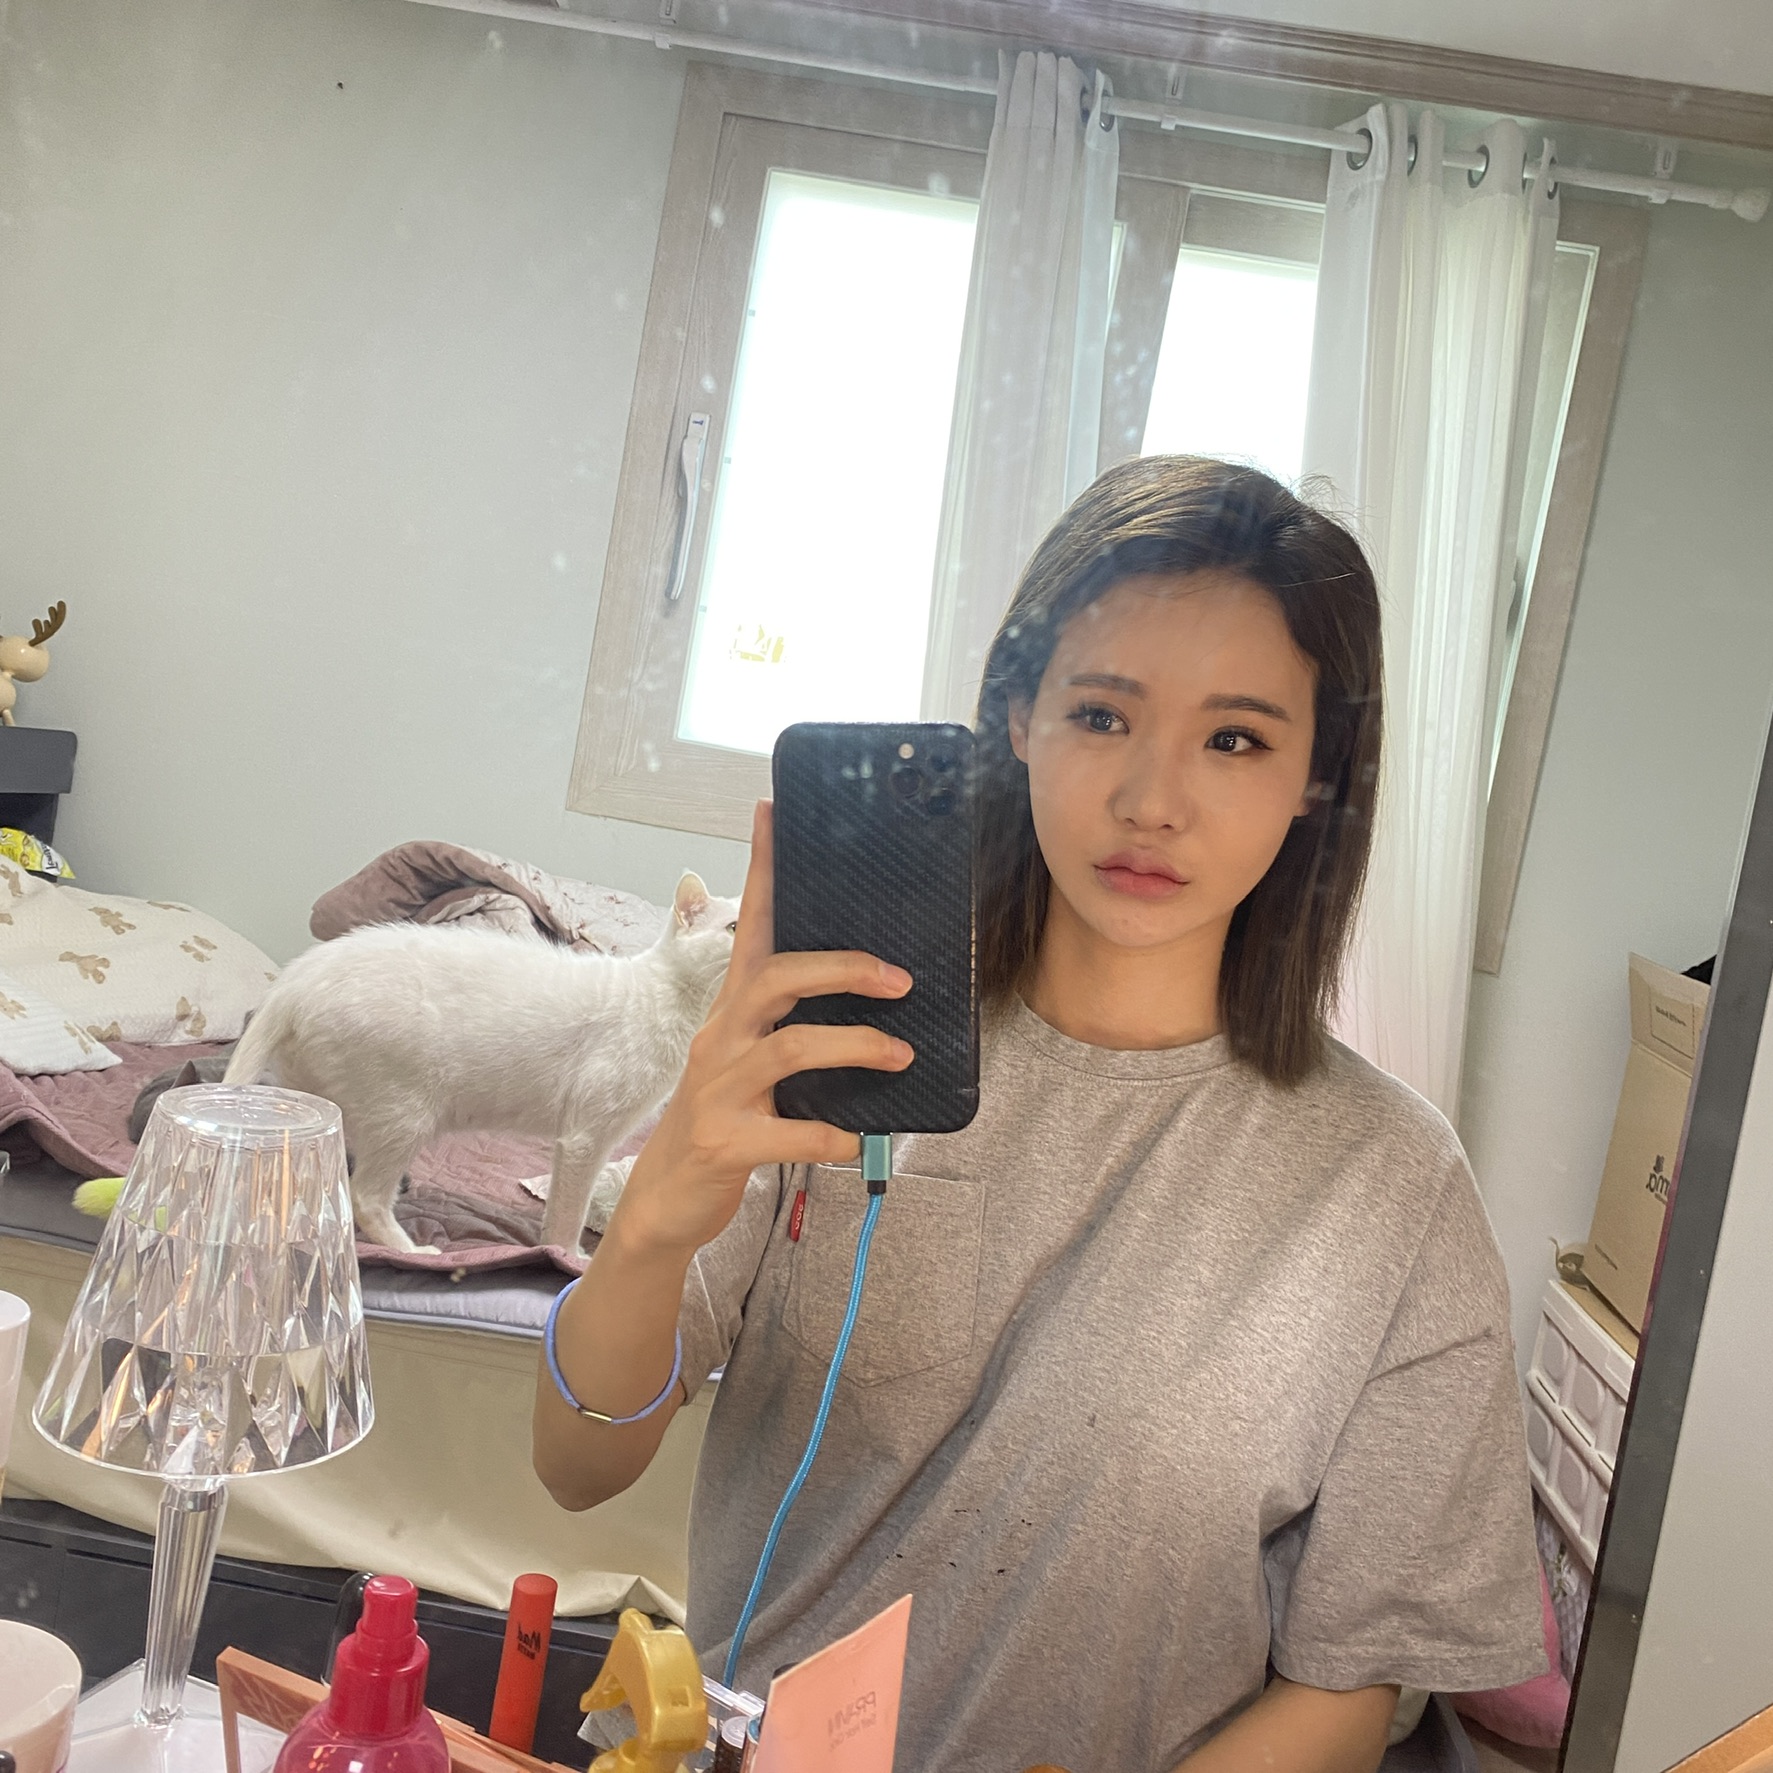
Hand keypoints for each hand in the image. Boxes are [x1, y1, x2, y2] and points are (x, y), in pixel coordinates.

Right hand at [609, 801, 911, 1260]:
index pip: (749, 926)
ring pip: (788, 1047)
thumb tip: (870, 1000)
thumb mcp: (751, 1064)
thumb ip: (793, 1029)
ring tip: (901, 1055)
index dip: (761, 870)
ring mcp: (717, 1090)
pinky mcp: (725, 1141)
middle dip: (841, 970)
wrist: (668, 1202)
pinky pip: (788, 1130)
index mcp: (731, 1012)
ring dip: (854, 1046)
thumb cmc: (727, 1122)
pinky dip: (831, 1133)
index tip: (771, 811)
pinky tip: (857, 1139)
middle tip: (899, 978)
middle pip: (775, 978)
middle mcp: (719, 1039)